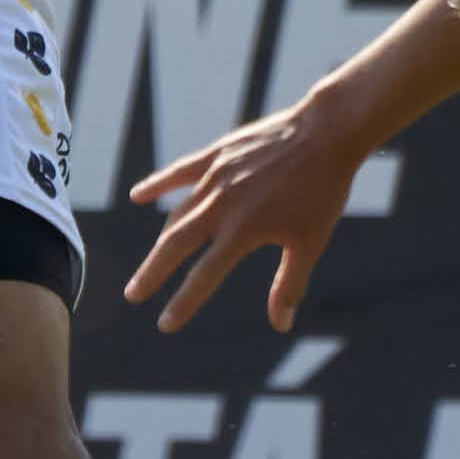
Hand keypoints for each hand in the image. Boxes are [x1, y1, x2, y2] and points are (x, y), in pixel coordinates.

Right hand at [119, 104, 367, 334]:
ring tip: (151, 262)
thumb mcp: (310, 243)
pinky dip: (158, 185)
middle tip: (133, 295)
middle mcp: (221, 206)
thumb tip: (281, 325)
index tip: (165, 324)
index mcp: (243, 231)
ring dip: (162, 241)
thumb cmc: (323, 192)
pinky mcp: (215, 154)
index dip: (182, 302)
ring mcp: (215, 178)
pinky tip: (138, 196)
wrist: (326, 134)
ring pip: (177, 214)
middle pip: (175, 246)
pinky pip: (179, 172)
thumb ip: (289, 285)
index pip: (203, 276)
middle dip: (152, 273)